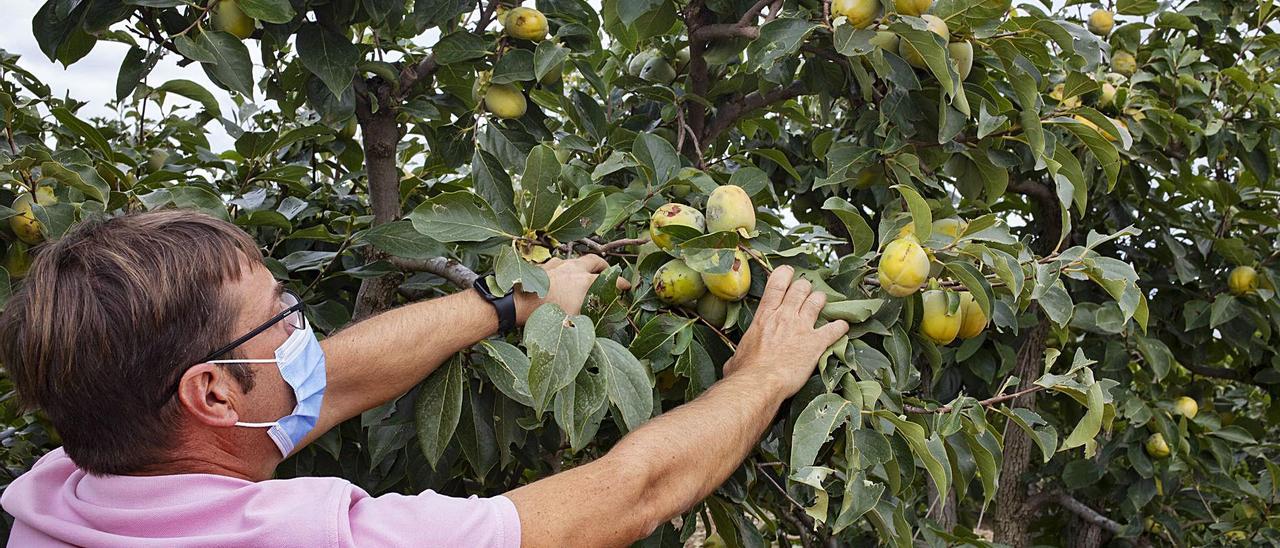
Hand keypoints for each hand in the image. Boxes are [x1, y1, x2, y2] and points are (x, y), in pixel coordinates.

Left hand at [515, 255, 631, 323]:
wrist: (516, 304)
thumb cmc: (546, 316)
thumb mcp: (574, 324)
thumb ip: (591, 321)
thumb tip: (602, 324)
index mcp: (586, 281)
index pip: (611, 280)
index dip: (621, 284)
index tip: (626, 287)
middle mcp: (573, 268)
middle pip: (595, 260)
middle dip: (604, 266)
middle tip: (607, 272)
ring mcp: (556, 264)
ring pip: (575, 260)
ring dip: (581, 266)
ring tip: (582, 275)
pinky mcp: (542, 266)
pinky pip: (557, 263)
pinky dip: (562, 268)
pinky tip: (558, 276)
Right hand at [723, 266, 848, 395]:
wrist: (759, 383)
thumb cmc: (745, 372)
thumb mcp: (736, 357)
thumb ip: (738, 355)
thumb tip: (732, 365)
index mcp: (764, 317)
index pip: (777, 284)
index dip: (785, 274)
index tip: (789, 272)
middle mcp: (784, 316)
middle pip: (800, 289)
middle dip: (805, 288)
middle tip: (806, 291)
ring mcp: (802, 327)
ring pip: (817, 301)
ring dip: (821, 300)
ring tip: (822, 302)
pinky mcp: (816, 343)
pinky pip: (834, 329)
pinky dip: (840, 326)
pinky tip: (843, 326)